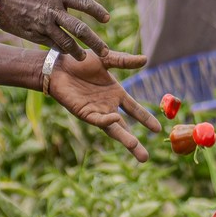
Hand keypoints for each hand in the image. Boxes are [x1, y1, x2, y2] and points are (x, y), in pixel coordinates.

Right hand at [0, 0, 112, 59]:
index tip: (107, 18)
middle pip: (80, 29)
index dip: (97, 11)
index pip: (84, 3)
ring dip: (77, 52)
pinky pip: (51, 45)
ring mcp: (43, 25)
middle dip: (95, 42)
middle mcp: (53, 10)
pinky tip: (64, 53)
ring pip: (66, 43)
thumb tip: (69, 4)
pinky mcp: (34, 35)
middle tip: (105, 51)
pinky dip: (59, 49)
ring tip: (83, 58)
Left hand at [46, 46, 156, 161]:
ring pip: (113, 129)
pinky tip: (116, 119)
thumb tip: (146, 60)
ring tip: (135, 147)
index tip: (158, 129)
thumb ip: (124, 61)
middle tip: (145, 157)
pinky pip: (98, 120)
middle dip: (135, 143)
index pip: (134, 110)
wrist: (57, 66)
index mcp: (115, 94)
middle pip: (125, 128)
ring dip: (124, 139)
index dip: (146, 119)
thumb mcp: (105, 59)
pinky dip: (107, 121)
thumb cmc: (79, 61)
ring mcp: (96, 112)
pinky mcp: (84, 113)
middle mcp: (108, 106)